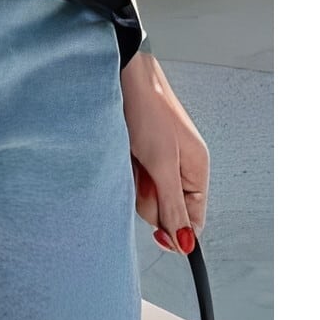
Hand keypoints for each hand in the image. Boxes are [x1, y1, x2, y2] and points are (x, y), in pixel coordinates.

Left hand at [122, 51, 208, 254]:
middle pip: (164, 209)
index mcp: (197, 170)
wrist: (122, 76)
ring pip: (143, 195)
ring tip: (131, 156)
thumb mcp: (163, 164)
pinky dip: (123, 170)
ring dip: (133, 182)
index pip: (193, 219)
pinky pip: (129, 178)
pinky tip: (122, 152)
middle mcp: (179, 168)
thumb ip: (172, 205)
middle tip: (143, 173)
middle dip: (149, 198)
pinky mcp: (137, 153)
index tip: (157, 235)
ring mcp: (157, 160)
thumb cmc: (149, 110)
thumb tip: (185, 242)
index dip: (176, 230)